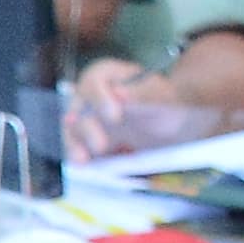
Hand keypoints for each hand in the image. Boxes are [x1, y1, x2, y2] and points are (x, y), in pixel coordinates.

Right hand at [63, 58, 232, 161]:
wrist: (172, 122)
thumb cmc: (165, 101)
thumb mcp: (160, 95)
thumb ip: (142, 93)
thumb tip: (120, 94)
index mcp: (105, 76)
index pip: (93, 83)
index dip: (100, 100)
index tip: (115, 117)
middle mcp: (89, 96)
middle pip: (78, 109)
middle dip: (87, 129)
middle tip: (101, 146)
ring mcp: (85, 119)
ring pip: (72, 131)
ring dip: (75, 146)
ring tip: (83, 161)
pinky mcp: (85, 141)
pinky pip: (77, 149)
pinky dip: (81, 158)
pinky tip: (89, 167)